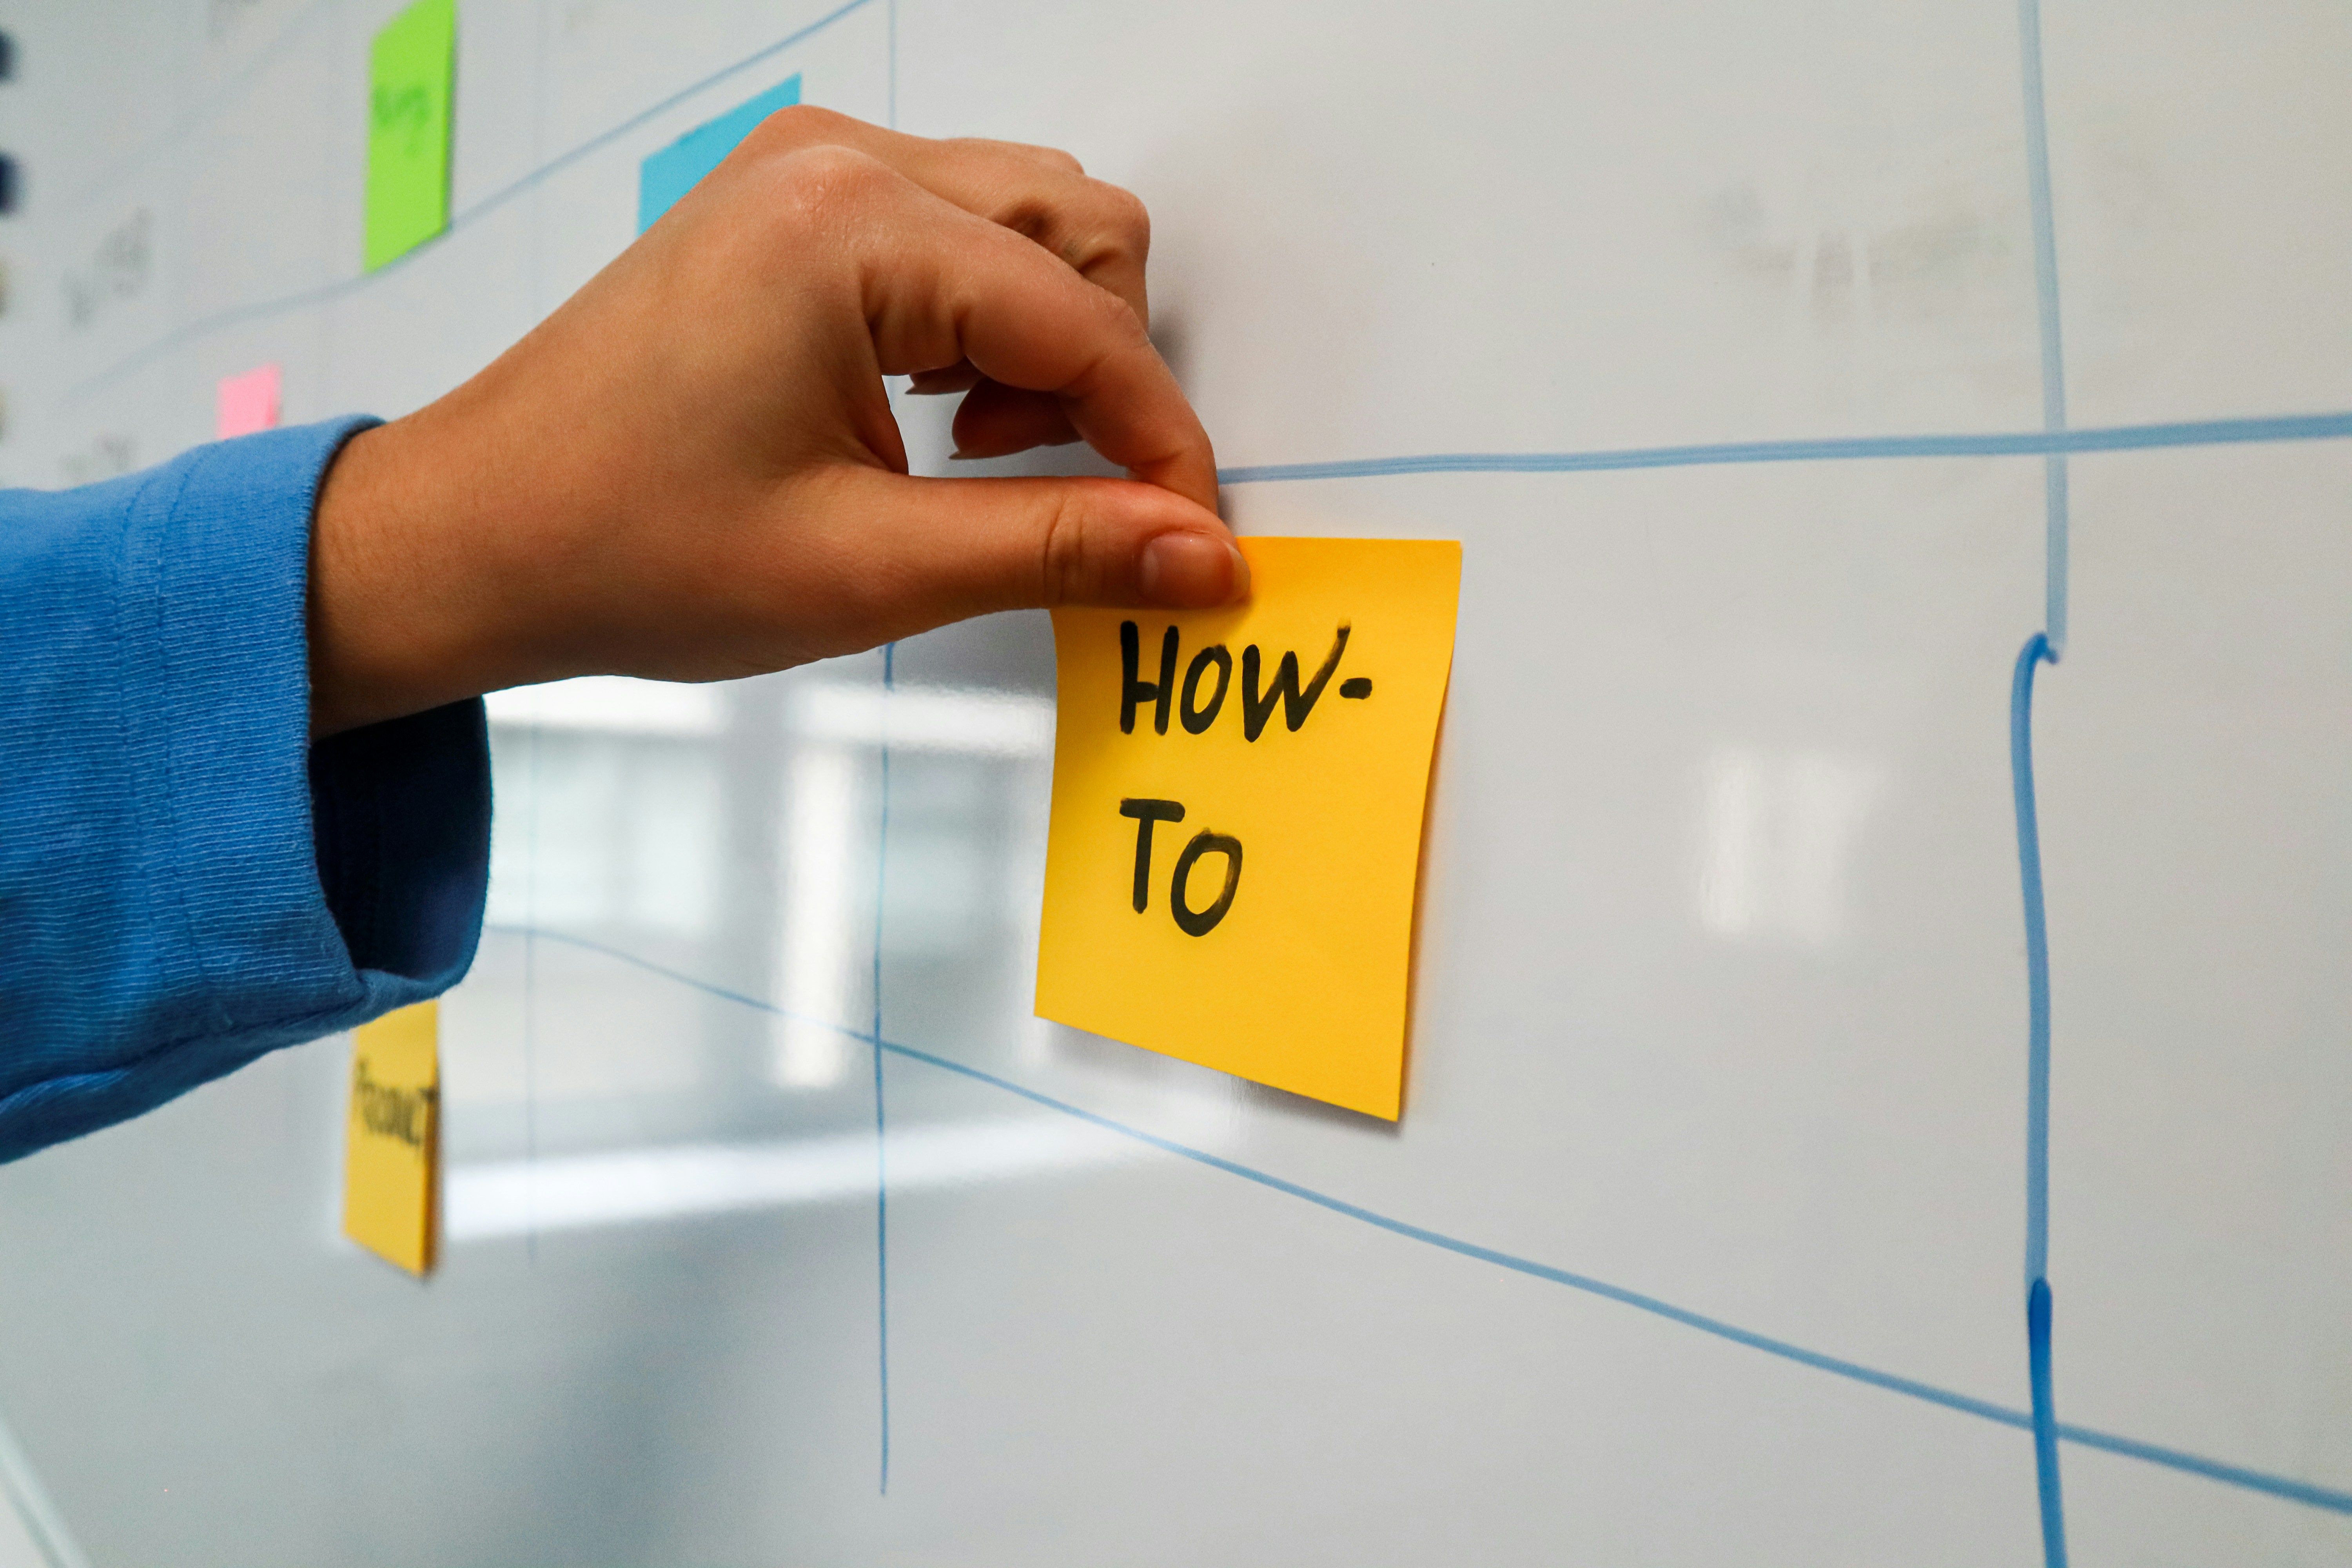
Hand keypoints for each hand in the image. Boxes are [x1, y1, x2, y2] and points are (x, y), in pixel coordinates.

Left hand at [307, 107, 1245, 735]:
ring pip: (1030, 222)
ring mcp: (810, 172)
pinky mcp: (796, 204)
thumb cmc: (627, 546)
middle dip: (1105, 371)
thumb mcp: (870, 569)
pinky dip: (983, 322)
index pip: (1083, 324)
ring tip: (969, 449)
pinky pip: (957, 231)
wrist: (477, 535)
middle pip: (1080, 231)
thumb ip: (1060, 549)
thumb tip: (1204, 556)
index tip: (1196, 541)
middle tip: (1040, 482)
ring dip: (1047, 342)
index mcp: (849, 229)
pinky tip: (928, 410)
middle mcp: (837, 164)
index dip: (1162, 443)